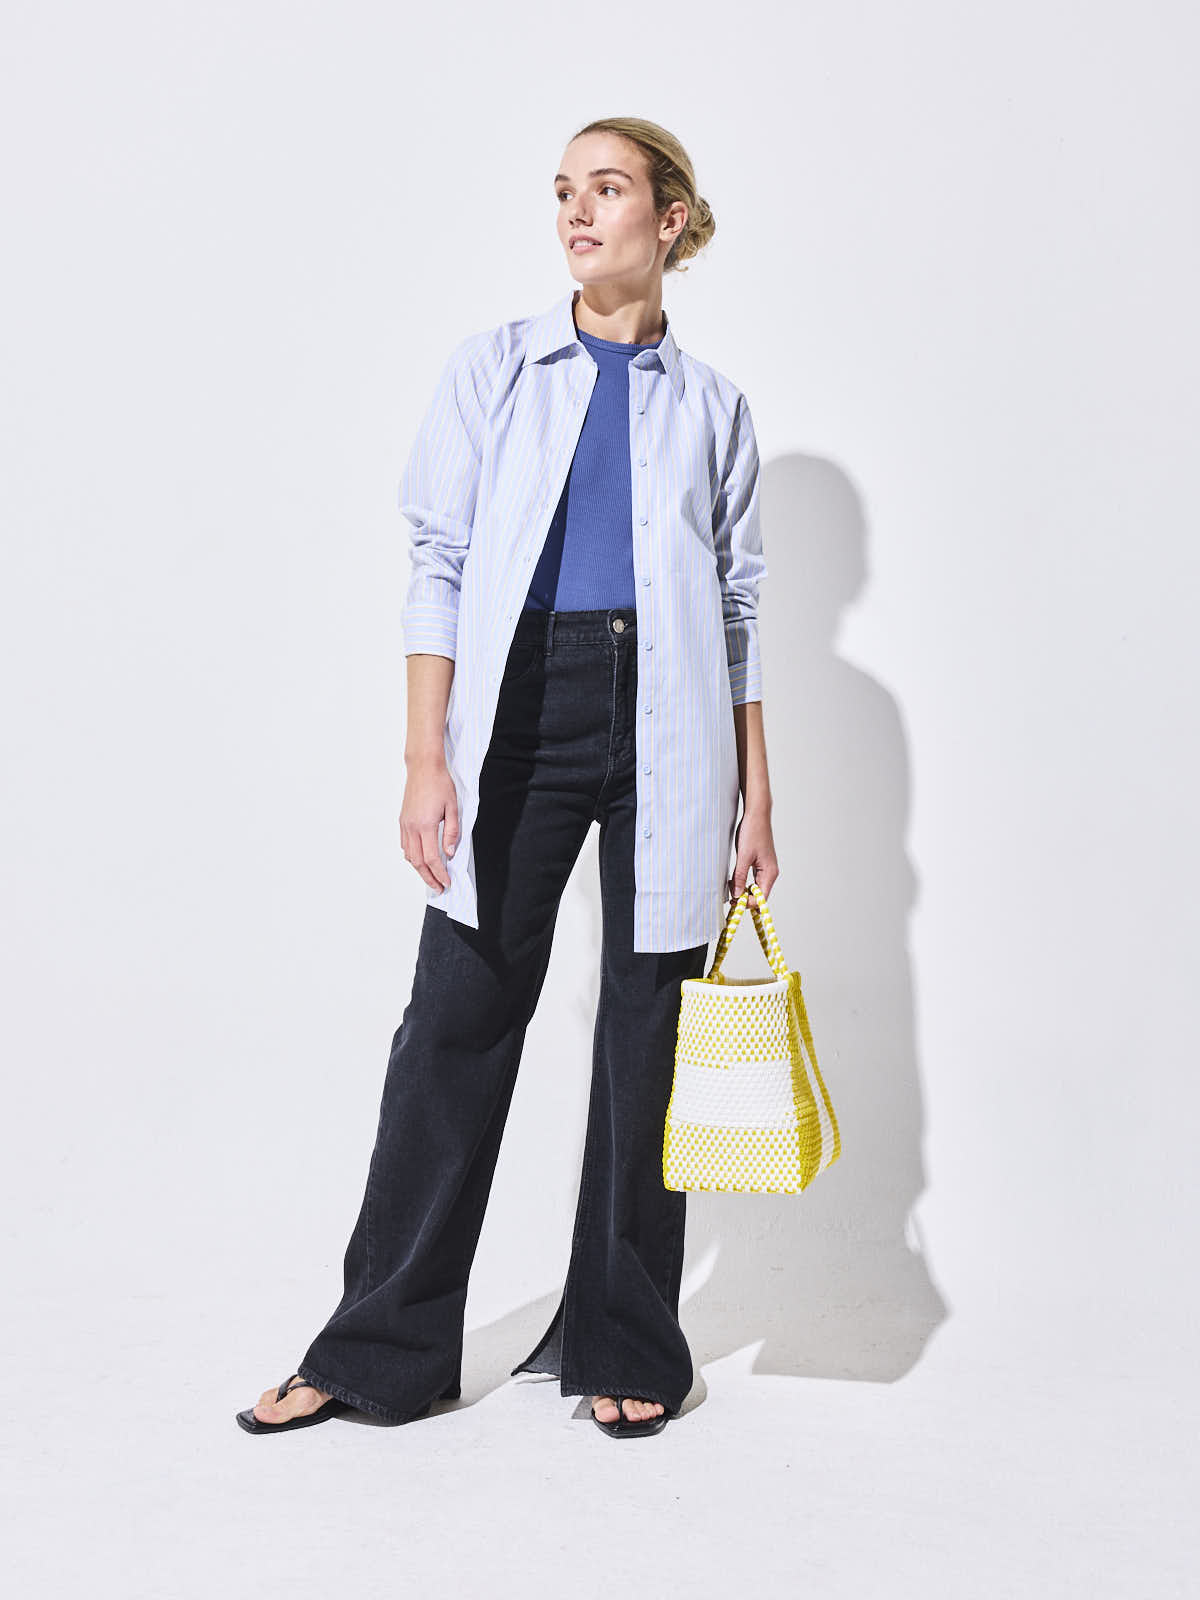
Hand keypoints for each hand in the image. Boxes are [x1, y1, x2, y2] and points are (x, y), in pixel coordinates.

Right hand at [399, 759, 459, 891]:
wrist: (423, 767)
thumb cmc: (440, 783)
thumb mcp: (453, 807)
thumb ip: (452, 832)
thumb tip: (450, 852)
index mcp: (426, 825)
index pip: (433, 858)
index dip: (440, 873)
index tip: (447, 882)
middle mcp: (412, 827)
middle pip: (418, 862)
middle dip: (429, 878)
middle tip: (439, 887)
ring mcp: (405, 824)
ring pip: (409, 855)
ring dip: (420, 869)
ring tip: (431, 876)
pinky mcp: (402, 821)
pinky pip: (405, 845)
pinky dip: (412, 856)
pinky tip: (420, 859)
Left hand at [727, 806, 778, 903]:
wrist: (756, 814)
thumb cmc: (752, 832)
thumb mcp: (743, 856)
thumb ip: (739, 877)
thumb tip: (736, 895)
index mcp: (770, 873)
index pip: (761, 898)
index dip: (748, 903)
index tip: (734, 901)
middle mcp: (770, 872)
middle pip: (759, 894)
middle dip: (745, 898)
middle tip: (729, 897)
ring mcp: (766, 868)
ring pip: (755, 887)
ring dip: (743, 890)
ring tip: (730, 887)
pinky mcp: (760, 863)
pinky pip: (753, 879)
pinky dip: (744, 882)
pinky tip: (734, 880)